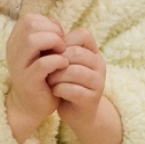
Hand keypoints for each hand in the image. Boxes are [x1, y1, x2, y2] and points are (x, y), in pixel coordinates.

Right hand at [6, 13, 67, 143]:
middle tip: (62, 45)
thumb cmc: (42, 75)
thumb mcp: (42, 52)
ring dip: (53, 42)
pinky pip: (42, 64)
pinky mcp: (28, 81)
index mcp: (15, 42)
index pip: (28, 19)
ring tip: (63, 52)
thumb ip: (47, 35)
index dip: (47, 23)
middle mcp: (13, 52)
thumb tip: (56, 23)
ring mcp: (18, 67)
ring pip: (32, 41)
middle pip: (29, 26)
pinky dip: (57, 61)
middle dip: (52, 31)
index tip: (57, 36)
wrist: (32, 105)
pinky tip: (64, 64)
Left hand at [49, 28, 121, 143]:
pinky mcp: (92, 99)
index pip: (83, 35)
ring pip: (74, 71)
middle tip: (46, 68)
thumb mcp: (64, 63)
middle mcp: (99, 65)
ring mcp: (98, 82)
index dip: (64, 41)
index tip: (52, 52)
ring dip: (56, 76)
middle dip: (56, 60)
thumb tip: (44, 30)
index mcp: (93, 52)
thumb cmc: (66, 83)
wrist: (76, 113)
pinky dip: (59, 89)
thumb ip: (60, 49)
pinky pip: (73, 90)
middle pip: (75, 53)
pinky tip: (55, 91)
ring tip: (49, 80)